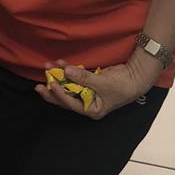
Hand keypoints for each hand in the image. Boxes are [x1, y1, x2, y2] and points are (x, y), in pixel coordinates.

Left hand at [34, 54, 160, 119]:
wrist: (136, 76)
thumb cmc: (123, 86)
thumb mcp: (103, 83)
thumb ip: (83, 77)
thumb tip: (66, 71)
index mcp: (91, 110)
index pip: (70, 104)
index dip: (59, 94)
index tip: (51, 84)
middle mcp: (86, 103)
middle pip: (65, 98)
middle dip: (52, 90)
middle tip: (38, 85)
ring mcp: (87, 93)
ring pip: (68, 87)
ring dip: (59, 77)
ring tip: (48, 67)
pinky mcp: (88, 82)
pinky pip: (74, 78)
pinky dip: (68, 71)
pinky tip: (60, 64)